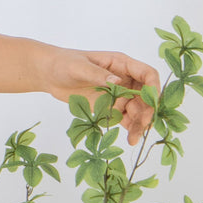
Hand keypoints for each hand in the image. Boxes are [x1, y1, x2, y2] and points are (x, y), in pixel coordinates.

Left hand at [43, 47, 159, 145]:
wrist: (50, 74)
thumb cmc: (64, 63)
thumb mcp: (79, 67)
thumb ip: (98, 74)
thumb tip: (117, 82)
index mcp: (122, 64)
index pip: (147, 74)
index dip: (153, 88)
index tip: (152, 102)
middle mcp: (125, 80)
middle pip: (145, 96)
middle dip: (147, 111)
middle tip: (142, 125)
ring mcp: (119, 95)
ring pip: (137, 110)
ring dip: (139, 124)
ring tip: (133, 139)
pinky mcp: (110, 107)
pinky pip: (124, 119)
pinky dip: (129, 128)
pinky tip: (130, 139)